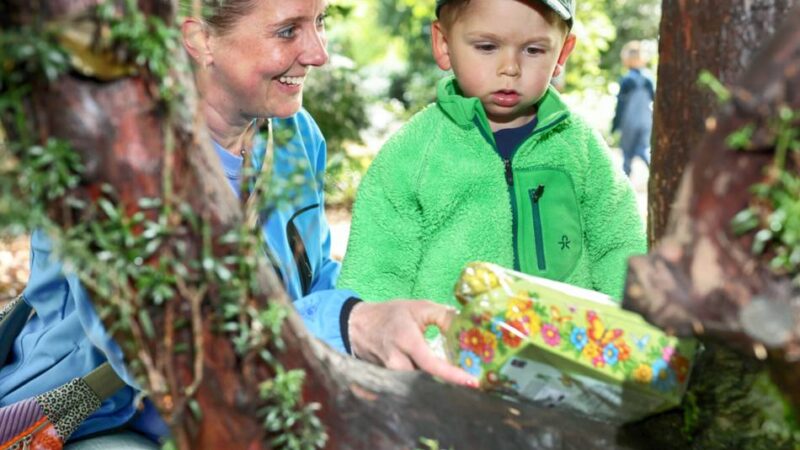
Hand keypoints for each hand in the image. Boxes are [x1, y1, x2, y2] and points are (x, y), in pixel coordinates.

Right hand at [348, 300, 478, 387]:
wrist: (359, 325)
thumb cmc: (392, 315)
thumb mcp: (419, 307)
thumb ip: (444, 316)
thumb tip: (468, 327)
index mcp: (406, 340)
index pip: (430, 364)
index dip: (451, 375)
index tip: (471, 382)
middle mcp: (397, 361)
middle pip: (425, 382)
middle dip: (447, 386)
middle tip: (471, 387)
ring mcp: (391, 374)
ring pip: (417, 387)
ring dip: (437, 388)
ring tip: (459, 388)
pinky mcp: (389, 381)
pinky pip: (410, 387)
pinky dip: (426, 387)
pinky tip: (440, 386)